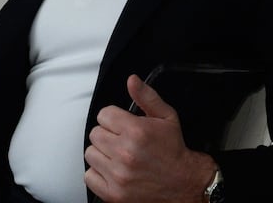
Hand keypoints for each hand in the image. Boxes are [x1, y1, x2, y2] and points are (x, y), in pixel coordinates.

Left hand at [85, 75, 214, 202]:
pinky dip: (98, 174)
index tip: (122, 125)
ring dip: (102, 154)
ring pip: (90, 154)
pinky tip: (113, 170)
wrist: (182, 182)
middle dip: (108, 135)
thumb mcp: (166, 117)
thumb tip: (132, 81)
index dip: (113, 118)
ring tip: (118, 156)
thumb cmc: (173, 150)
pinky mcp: (113, 193)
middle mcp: (125, 153)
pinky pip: (89, 176)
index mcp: (136, 131)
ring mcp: (118, 175)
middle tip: (122, 141)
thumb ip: (146, 96)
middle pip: (95, 134)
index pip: (104, 115)